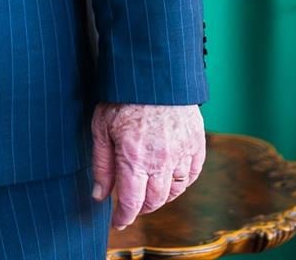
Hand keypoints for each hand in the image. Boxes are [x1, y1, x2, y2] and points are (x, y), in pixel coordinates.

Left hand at [90, 102, 204, 229]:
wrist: (154, 73)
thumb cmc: (122, 97)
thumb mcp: (101, 128)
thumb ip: (102, 164)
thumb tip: (99, 195)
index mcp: (135, 158)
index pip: (132, 202)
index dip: (124, 217)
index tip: (117, 222)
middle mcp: (161, 160)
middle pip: (155, 200)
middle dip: (141, 208)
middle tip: (131, 205)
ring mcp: (182, 153)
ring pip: (174, 191)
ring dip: (160, 197)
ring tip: (148, 191)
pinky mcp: (196, 144)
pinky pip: (191, 175)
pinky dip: (180, 183)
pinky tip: (169, 178)